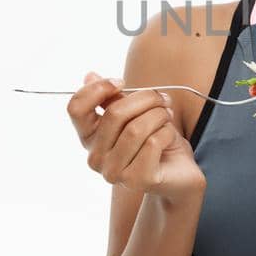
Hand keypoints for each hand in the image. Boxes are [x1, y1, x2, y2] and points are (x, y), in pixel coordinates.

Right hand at [67, 72, 205, 201]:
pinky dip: (167, 132)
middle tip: (163, 100)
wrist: (180, 172)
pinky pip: (153, 143)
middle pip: (114, 113)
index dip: (97, 88)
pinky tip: (170, 137)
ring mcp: (114, 173)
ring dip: (159, 115)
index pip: (76, 108)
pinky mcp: (137, 180)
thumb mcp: (134, 114)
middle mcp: (95, 158)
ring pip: (136, 129)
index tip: (121, 82)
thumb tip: (89, 75)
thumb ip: (112, 99)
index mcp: (89, 138)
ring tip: (168, 117)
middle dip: (146, 99)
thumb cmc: (155, 140)